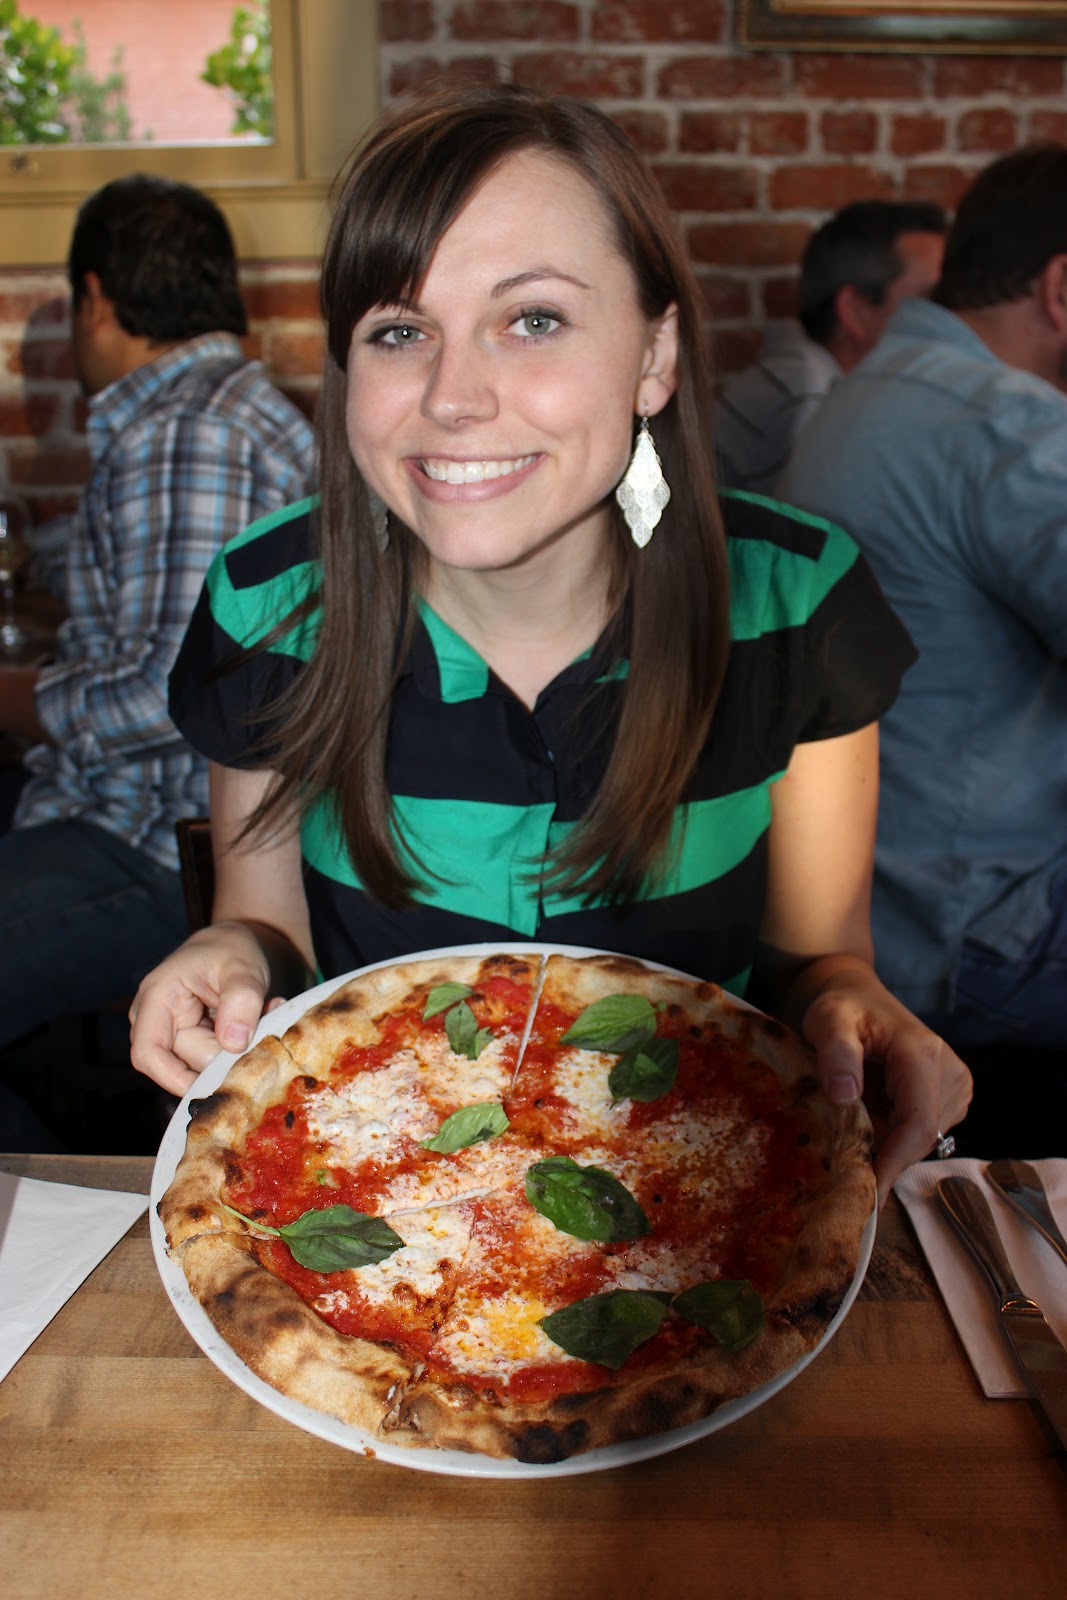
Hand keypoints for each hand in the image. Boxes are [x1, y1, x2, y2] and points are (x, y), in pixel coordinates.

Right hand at [129, 920, 274, 1096]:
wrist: (232, 945)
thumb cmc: (230, 949)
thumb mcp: (243, 967)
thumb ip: (241, 1000)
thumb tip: (233, 1044)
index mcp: (157, 998)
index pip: (147, 1054)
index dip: (173, 1078)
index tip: (214, 1085)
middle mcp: (156, 1020)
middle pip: (184, 1063)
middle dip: (226, 1054)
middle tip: (264, 1027)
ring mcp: (171, 1033)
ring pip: (203, 1063)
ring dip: (237, 1049)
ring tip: (264, 1014)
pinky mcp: (190, 1041)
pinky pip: (213, 1058)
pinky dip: (238, 1047)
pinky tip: (258, 1020)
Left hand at [800, 967, 972, 1207]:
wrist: (859, 998)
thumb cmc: (842, 1009)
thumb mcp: (828, 1021)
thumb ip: (835, 1053)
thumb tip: (845, 1096)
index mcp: (924, 1055)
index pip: (918, 1125)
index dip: (893, 1163)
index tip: (867, 1195)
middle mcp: (951, 1073)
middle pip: (920, 1138)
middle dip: (883, 1152)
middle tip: (840, 1151)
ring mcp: (955, 1088)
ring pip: (920, 1140)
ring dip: (886, 1141)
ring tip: (854, 1116)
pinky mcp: (949, 1099)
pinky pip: (920, 1133)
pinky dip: (892, 1133)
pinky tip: (870, 1114)